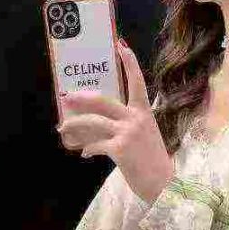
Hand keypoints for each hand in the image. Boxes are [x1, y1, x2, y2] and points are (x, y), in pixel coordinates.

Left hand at [57, 37, 175, 204]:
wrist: (164, 186)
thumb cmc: (154, 163)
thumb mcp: (146, 137)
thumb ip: (128, 126)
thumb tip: (100, 128)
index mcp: (144, 113)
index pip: (137, 82)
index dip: (129, 62)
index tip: (119, 44)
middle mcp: (135, 119)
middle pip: (102, 100)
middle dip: (80, 98)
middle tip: (66, 97)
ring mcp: (127, 133)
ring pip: (92, 122)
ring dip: (75, 125)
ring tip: (64, 130)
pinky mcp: (120, 149)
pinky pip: (95, 145)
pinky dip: (87, 149)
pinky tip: (84, 154)